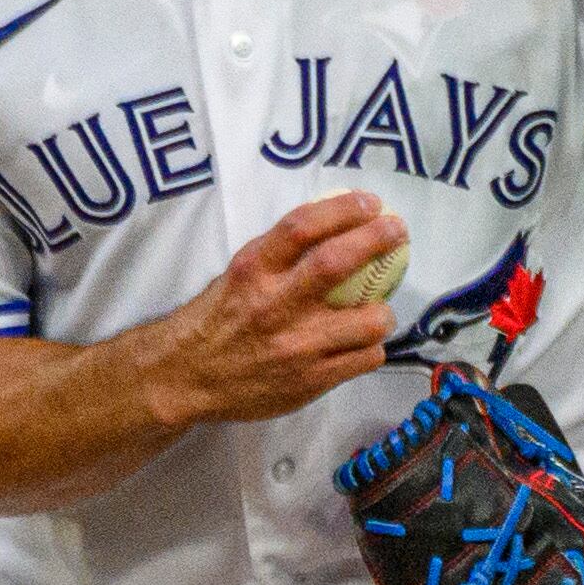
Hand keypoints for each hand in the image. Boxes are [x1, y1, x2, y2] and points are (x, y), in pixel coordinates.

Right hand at [134, 193, 405, 429]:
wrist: (186, 378)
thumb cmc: (216, 320)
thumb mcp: (237, 275)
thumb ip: (279, 255)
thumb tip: (332, 227)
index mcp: (253, 270)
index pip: (302, 226)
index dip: (344, 209)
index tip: (370, 203)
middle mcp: (273, 305)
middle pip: (335, 264)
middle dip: (375, 241)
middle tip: (397, 231)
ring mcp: (295, 346)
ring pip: (366, 322)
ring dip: (384, 311)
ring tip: (380, 309)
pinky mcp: (309, 381)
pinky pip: (363, 360)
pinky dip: (372, 347)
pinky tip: (363, 343)